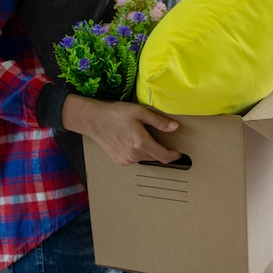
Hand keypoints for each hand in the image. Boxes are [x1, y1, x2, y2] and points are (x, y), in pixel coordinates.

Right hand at [62, 94, 180, 164]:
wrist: (93, 120)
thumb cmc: (115, 113)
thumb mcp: (140, 112)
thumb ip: (158, 121)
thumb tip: (175, 127)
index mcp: (141, 143)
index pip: (164, 156)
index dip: (174, 156)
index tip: (179, 153)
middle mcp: (134, 155)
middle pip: (155, 157)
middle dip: (161, 150)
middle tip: (159, 137)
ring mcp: (126, 159)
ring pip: (145, 158)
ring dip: (148, 150)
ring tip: (141, 136)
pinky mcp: (120, 161)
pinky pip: (135, 158)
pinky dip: (138, 152)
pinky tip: (132, 141)